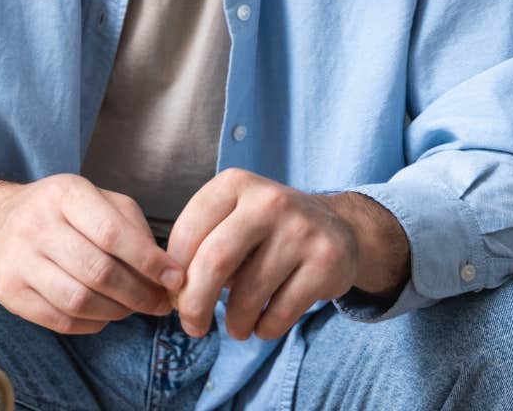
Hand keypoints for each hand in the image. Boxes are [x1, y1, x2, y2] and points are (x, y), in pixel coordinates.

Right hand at [0, 175, 184, 334]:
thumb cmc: (61, 213)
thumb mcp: (98, 200)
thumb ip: (133, 228)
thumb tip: (167, 270)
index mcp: (64, 193)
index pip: (112, 233)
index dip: (149, 261)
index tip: (174, 279)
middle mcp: (35, 223)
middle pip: (98, 271)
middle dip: (139, 294)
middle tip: (158, 303)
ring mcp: (17, 258)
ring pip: (79, 300)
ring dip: (116, 312)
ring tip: (131, 308)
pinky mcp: (8, 291)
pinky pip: (60, 320)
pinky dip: (91, 323)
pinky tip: (101, 314)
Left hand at [166, 169, 406, 341]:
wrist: (338, 227)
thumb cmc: (266, 230)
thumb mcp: (231, 219)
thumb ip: (200, 246)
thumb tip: (175, 293)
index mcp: (235, 184)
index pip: (188, 232)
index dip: (174, 272)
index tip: (174, 295)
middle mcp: (269, 201)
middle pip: (215, 262)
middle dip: (195, 303)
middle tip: (192, 325)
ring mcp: (301, 230)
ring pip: (248, 294)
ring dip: (234, 322)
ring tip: (235, 328)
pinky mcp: (326, 262)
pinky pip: (281, 312)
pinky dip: (264, 328)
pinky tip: (262, 325)